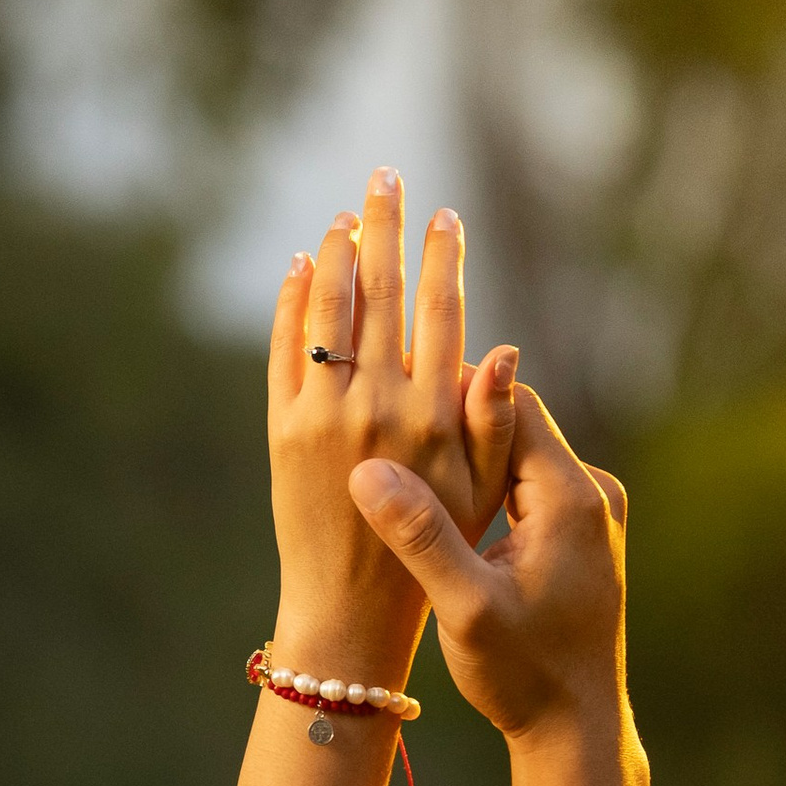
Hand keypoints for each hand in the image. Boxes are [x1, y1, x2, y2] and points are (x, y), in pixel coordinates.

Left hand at [267, 167, 516, 683]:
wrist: (352, 609)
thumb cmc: (433, 554)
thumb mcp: (480, 492)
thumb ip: (495, 418)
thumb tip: (503, 346)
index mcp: (434, 415)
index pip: (441, 311)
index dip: (444, 256)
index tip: (446, 215)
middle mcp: (378, 404)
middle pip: (381, 290)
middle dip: (385, 224)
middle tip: (387, 176)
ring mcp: (324, 413)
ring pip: (330, 307)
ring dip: (338, 250)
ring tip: (347, 215)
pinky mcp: (281, 429)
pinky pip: (285, 346)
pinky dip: (292, 300)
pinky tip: (303, 266)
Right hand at [348, 383, 628, 746]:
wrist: (576, 731)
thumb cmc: (525, 678)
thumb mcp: (464, 609)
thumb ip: (420, 536)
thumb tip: (368, 469)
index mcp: (571, 497)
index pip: (510, 402)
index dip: (448, 391)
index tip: (394, 391)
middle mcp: (592, 495)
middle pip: (515, 424)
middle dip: (453, 422)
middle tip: (390, 419)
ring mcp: (591, 517)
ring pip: (519, 457)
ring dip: (467, 457)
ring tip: (406, 458)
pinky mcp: (581, 540)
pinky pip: (529, 490)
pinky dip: (487, 488)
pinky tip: (441, 503)